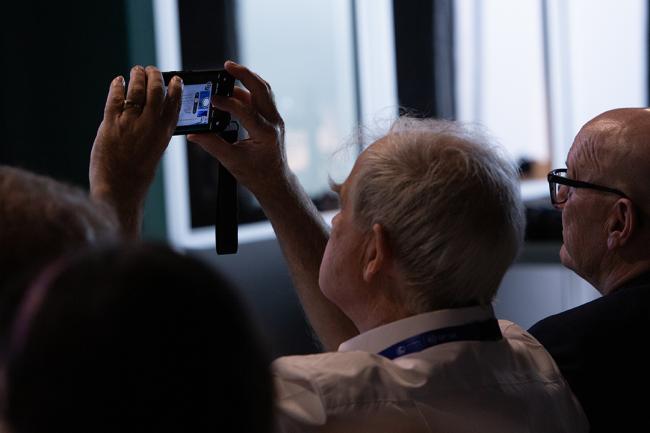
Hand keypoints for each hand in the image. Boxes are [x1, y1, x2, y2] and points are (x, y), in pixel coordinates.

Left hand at [90, 65, 182, 237]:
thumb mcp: (154, 152)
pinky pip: (115, 98)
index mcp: (164, 134)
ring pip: (136, 90)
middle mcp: (149, 126)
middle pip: (156, 91)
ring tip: (136, 72)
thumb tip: (148, 113)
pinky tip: (119, 82)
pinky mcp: (110, 124)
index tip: (175, 79)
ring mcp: (130, 123)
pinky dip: (118, 86)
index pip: (174, 103)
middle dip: (155, 76)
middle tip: (152, 70)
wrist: (119, 189)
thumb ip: (153, 133)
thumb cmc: (137, 176)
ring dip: (137, 77)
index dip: (176, 88)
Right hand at [188, 61, 287, 198]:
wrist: (275, 182)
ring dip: (248, 79)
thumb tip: (193, 134)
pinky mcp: (272, 119)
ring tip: (230, 71)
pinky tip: (234, 88)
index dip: (226, 103)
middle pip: (261, 89)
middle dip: (244, 75)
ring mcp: (275, 119)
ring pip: (264, 90)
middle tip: (226, 66)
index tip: (211, 100)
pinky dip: (250, 89)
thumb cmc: (256, 175)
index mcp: (265, 133)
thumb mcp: (231, 161)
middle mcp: (274, 122)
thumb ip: (212, 145)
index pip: (245, 110)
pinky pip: (263, 98)